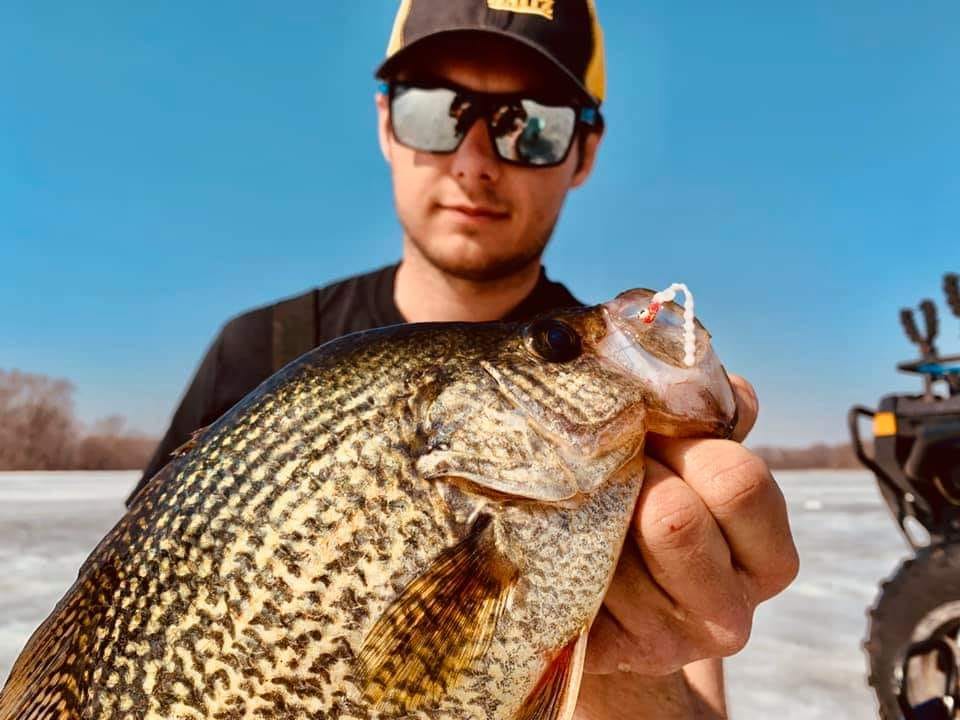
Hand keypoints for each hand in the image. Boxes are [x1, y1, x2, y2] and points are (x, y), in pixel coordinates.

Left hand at [574, 374, 798, 717]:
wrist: (603, 600)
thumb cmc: (653, 510)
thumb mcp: (695, 465)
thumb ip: (713, 422)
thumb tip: (719, 386)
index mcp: (769, 561)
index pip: (738, 481)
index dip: (684, 442)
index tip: (654, 436)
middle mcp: (728, 615)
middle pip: (672, 516)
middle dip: (629, 473)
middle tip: (608, 466)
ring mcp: (665, 644)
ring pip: (605, 541)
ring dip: (579, 503)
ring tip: (577, 500)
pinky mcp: (600, 656)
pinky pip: (561, 574)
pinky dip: (545, 540)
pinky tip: (552, 536)